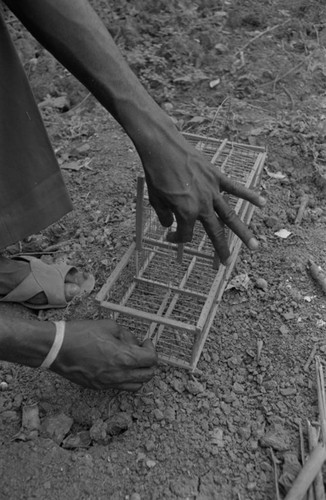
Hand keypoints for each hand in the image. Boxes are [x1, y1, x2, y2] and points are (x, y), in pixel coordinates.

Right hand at [51, 320, 156, 390]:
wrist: (56, 348)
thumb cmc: (80, 334)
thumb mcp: (108, 326)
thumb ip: (126, 335)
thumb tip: (134, 342)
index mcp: (123, 358)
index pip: (151, 360)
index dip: (151, 349)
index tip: (146, 342)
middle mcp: (118, 374)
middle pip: (148, 376)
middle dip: (149, 363)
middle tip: (141, 351)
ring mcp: (108, 383)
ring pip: (136, 386)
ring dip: (139, 373)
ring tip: (130, 360)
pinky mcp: (98, 387)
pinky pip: (120, 386)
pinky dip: (125, 377)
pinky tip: (116, 364)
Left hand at [142, 132, 265, 264]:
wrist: (163, 148)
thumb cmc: (156, 174)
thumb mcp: (155, 199)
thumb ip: (164, 215)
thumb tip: (170, 224)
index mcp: (186, 213)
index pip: (186, 233)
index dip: (177, 237)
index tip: (169, 235)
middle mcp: (202, 205)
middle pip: (215, 232)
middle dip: (222, 249)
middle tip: (228, 262)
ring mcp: (212, 191)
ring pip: (230, 216)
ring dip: (243, 232)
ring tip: (254, 246)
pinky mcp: (216, 177)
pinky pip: (236, 189)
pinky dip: (249, 196)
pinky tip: (262, 204)